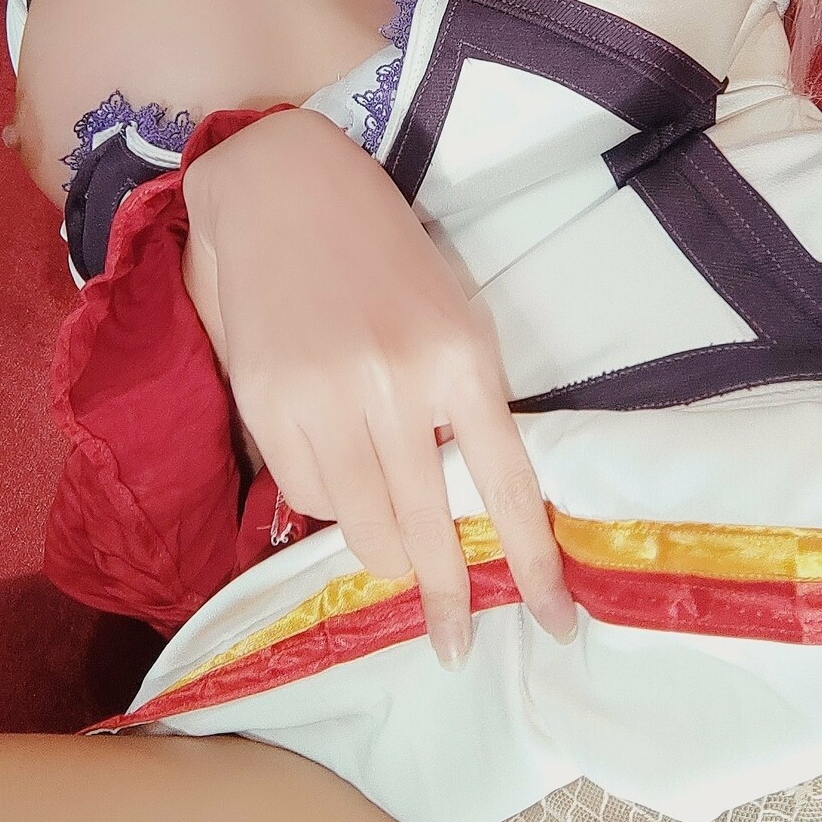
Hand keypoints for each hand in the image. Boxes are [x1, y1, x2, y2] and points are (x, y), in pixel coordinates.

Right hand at [181, 108, 575, 666]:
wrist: (284, 186)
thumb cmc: (385, 252)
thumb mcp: (452, 316)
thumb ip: (463, 406)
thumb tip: (470, 511)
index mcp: (459, 356)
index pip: (507, 485)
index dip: (532, 566)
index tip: (556, 627)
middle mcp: (392, 383)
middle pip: (424, 531)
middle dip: (442, 595)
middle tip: (453, 636)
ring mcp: (322, 397)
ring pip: (359, 528)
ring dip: (383, 552)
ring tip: (393, 545)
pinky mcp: (265, 402)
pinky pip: (305, 493)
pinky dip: (327, 500)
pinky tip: (333, 465)